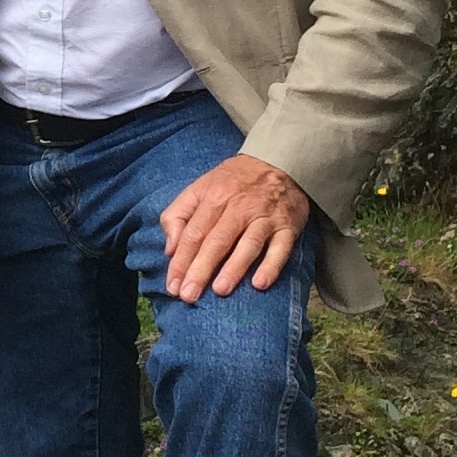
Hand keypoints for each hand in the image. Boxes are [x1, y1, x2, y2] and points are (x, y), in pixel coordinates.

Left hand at [159, 155, 311, 300]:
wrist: (278, 161)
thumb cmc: (233, 182)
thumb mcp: (199, 188)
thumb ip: (178, 215)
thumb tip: (169, 249)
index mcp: (214, 197)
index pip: (193, 233)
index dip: (181, 261)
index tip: (172, 285)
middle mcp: (239, 207)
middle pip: (217, 240)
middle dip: (201, 269)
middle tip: (188, 295)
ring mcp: (265, 216)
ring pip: (248, 244)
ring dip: (234, 268)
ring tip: (220, 290)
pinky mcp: (288, 226)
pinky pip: (281, 248)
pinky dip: (271, 265)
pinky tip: (260, 284)